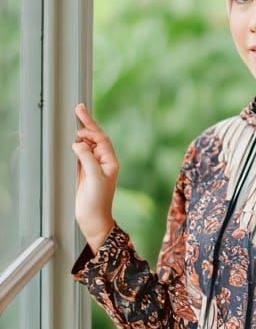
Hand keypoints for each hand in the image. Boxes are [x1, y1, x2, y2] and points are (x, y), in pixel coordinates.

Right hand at [72, 103, 118, 251]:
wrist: (92, 220)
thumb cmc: (96, 202)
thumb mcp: (93, 178)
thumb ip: (87, 158)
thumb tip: (78, 142)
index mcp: (110, 162)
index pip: (101, 139)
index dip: (91, 127)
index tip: (80, 116)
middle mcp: (103, 162)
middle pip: (95, 138)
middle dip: (87, 123)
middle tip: (78, 108)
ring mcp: (93, 166)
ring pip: (87, 144)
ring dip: (81, 134)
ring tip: (74, 122)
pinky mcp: (84, 172)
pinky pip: (80, 154)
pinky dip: (76, 145)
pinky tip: (71, 138)